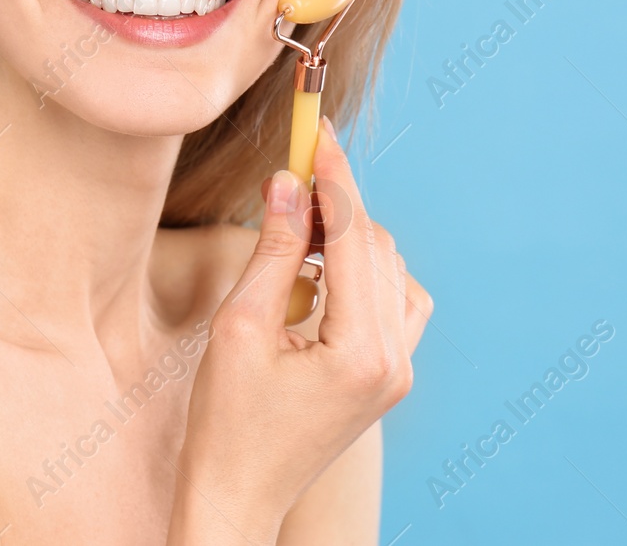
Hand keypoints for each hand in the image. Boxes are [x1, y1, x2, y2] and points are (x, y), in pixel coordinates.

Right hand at [168, 117, 430, 543]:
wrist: (238, 494)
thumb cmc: (226, 421)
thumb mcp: (240, 327)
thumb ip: (274, 249)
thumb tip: (288, 182)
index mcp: (362, 350)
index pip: (356, 236)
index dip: (334, 177)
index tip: (316, 132)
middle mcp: (396, 360)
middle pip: (379, 248)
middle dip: (338, 205)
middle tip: (290, 176)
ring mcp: (399, 372)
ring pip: (393, 271)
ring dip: (352, 239)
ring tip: (300, 227)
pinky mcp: (390, 377)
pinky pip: (397, 303)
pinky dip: (366, 274)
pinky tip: (324, 273)